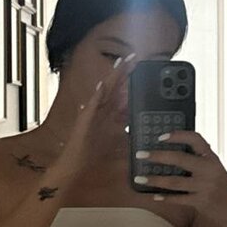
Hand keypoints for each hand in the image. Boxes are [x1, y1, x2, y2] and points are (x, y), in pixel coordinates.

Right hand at [54, 53, 135, 179]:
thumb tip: (149, 137)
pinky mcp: (85, 120)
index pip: (126, 97)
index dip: (134, 84)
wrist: (76, 167)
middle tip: (136, 58)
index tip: (144, 72)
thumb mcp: (122, 147)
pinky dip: (97, 95)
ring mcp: (94, 114)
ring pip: (106, 91)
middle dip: (127, 74)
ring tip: (122, 62)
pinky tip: (102, 84)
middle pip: (118, 89)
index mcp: (113, 118)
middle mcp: (104, 112)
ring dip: (114, 77)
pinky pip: (91, 105)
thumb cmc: (96, 158)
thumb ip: (133, 139)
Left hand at [134, 130, 226, 216]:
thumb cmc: (220, 187)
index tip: (161, 136)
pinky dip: (165, 197)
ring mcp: (205, 186)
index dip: (178, 135)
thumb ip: (198, 160)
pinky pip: (178, 199)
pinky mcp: (201, 201)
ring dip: (155, 179)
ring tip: (139, 178)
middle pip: (180, 159)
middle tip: (140, 154)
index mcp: (211, 158)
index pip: (195, 139)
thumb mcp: (214, 169)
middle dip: (158, 156)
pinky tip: (154, 195)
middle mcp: (209, 170)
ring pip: (175, 181)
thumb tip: (170, 153)